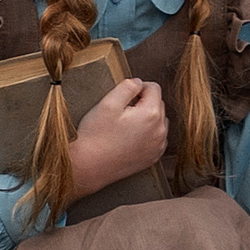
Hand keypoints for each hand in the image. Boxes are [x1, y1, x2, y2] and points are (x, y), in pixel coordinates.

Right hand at [69, 77, 168, 193]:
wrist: (89, 167)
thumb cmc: (96, 136)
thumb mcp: (108, 103)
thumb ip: (127, 87)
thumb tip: (138, 82)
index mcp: (151, 114)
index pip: (154, 88)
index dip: (137, 87)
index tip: (123, 97)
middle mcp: (160, 131)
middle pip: (158, 104)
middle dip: (143, 102)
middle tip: (121, 112)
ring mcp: (158, 146)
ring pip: (159, 121)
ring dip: (147, 118)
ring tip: (125, 125)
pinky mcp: (153, 157)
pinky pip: (156, 137)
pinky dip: (147, 133)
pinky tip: (129, 137)